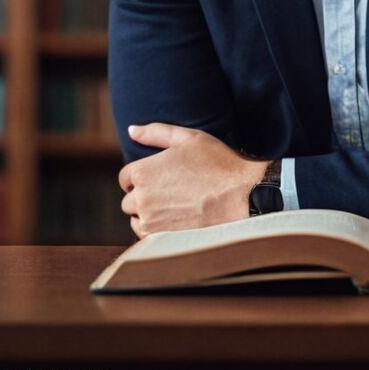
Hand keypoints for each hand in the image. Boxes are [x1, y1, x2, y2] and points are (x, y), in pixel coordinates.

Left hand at [118, 122, 269, 238]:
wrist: (243, 194)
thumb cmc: (218, 162)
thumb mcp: (189, 138)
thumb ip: (156, 132)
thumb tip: (131, 130)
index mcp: (144, 171)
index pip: (125, 177)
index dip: (142, 175)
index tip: (159, 176)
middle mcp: (142, 198)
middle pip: (129, 199)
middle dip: (144, 195)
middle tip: (170, 191)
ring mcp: (151, 221)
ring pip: (136, 219)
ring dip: (148, 213)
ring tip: (175, 205)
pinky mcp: (162, 239)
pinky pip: (147, 236)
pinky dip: (157, 229)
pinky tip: (177, 219)